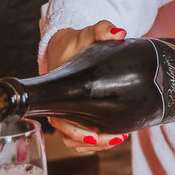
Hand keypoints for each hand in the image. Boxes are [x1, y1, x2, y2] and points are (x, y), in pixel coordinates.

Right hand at [44, 21, 129, 152]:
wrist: (68, 47)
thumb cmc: (75, 42)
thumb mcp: (88, 33)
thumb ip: (102, 29)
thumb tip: (119, 32)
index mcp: (55, 92)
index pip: (61, 120)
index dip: (77, 133)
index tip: (95, 135)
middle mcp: (57, 106)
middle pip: (70, 137)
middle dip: (94, 142)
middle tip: (118, 137)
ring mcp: (66, 112)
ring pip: (76, 141)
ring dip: (96, 145)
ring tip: (119, 137)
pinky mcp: (75, 115)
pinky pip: (81, 137)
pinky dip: (96, 142)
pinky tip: (114, 136)